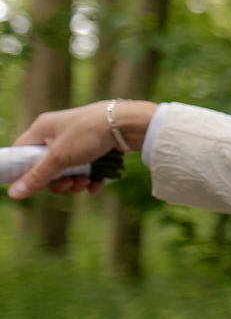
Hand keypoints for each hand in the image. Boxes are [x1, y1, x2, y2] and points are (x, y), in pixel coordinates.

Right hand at [8, 101, 155, 199]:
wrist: (129, 124)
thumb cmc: (89, 134)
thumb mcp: (60, 157)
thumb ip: (38, 176)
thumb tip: (14, 194)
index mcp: (43, 129)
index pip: (22, 152)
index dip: (24, 170)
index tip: (33, 184)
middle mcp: (58, 134)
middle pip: (48, 167)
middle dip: (59, 181)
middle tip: (69, 184)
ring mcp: (78, 141)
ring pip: (69, 171)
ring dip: (76, 181)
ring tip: (85, 182)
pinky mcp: (96, 148)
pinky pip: (87, 169)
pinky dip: (90, 179)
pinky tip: (96, 185)